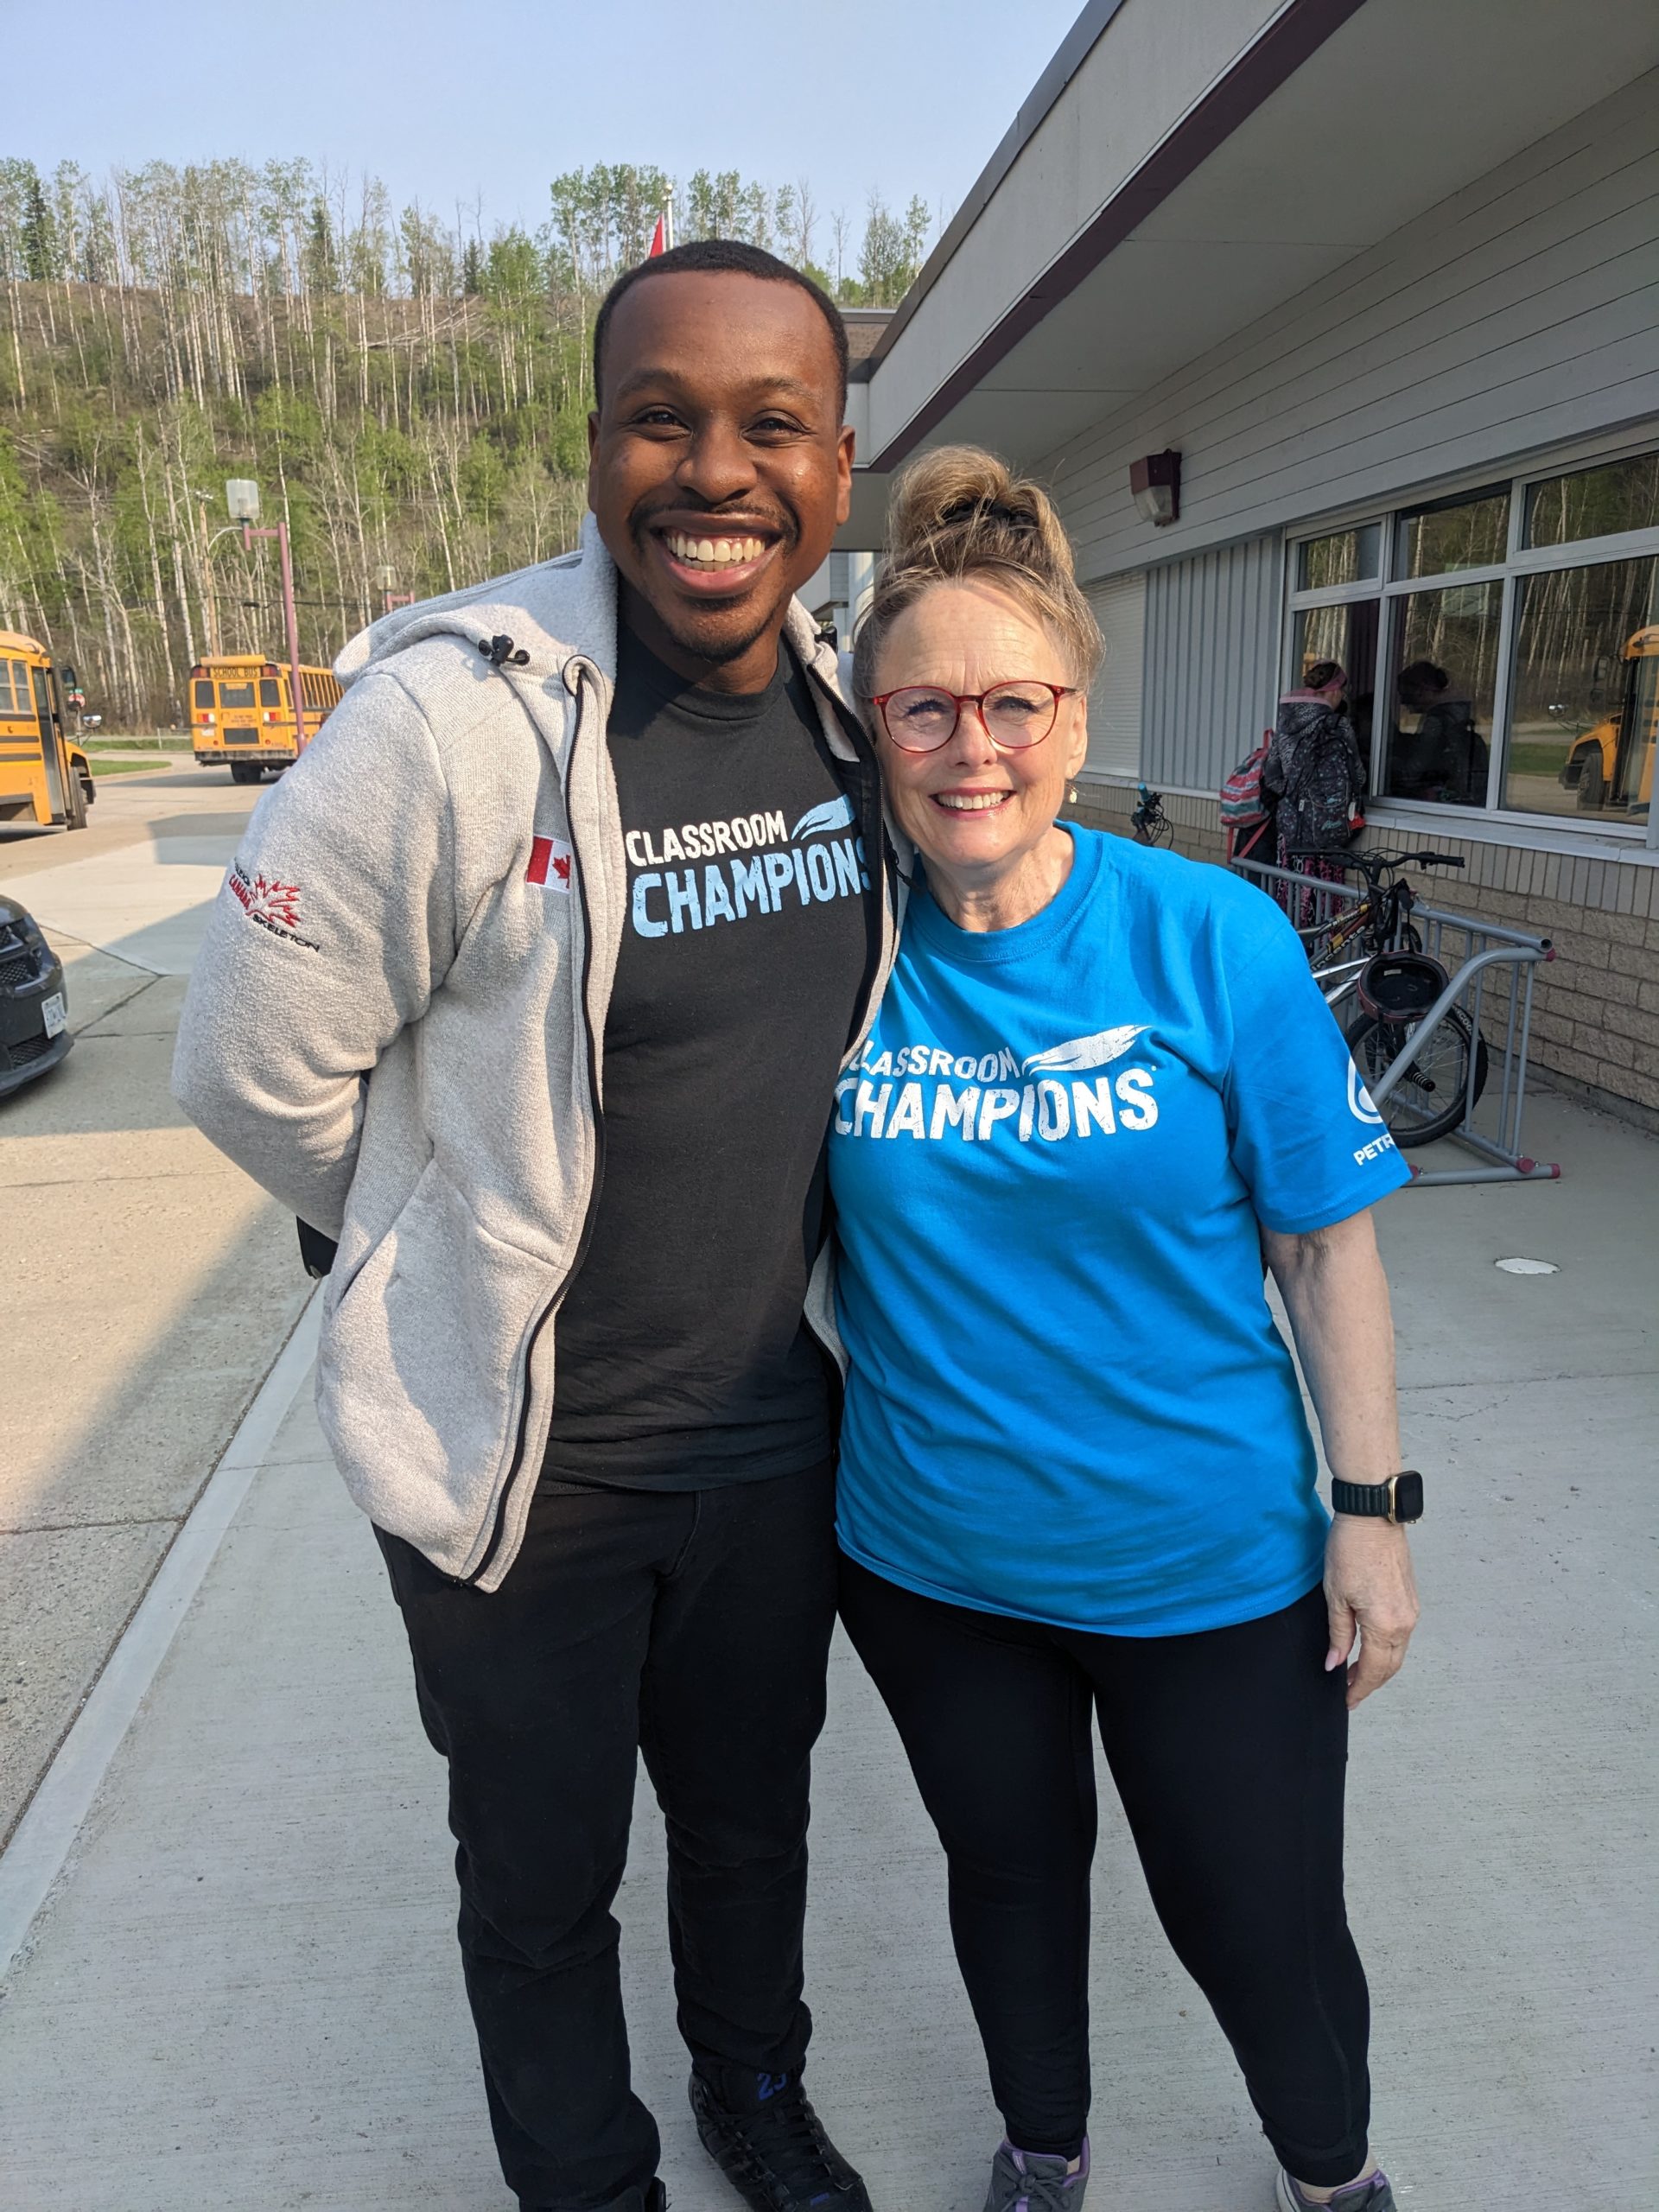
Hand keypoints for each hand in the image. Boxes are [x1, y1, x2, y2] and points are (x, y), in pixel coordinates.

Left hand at [1323, 1515, 1418, 1707]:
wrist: (1373, 1516)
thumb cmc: (1350, 1550)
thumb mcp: (1335, 1596)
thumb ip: (1339, 1635)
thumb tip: (1335, 1663)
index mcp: (1386, 1625)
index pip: (1374, 1670)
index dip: (1359, 1689)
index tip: (1346, 1701)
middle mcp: (1405, 1622)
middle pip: (1390, 1666)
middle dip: (1370, 1682)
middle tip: (1349, 1692)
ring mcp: (1412, 1609)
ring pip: (1398, 1651)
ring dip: (1379, 1665)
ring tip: (1355, 1672)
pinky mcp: (1411, 1598)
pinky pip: (1401, 1634)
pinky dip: (1387, 1648)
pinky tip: (1370, 1647)